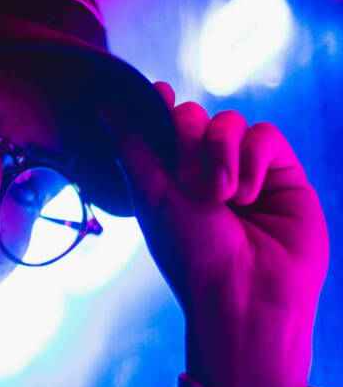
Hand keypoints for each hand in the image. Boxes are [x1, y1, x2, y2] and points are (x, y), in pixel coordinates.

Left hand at [112, 82, 328, 386]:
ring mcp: (244, 168)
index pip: (162, 123)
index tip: (158, 93)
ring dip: (219, 154)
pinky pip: (266, 135)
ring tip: (222, 197)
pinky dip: (253, 160)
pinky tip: (248, 195)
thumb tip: (102, 106)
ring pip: (230, 121)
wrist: (245, 293)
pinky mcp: (282, 172)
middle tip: (190, 182)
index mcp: (168, 174)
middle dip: (187, 140)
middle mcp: (204, 168)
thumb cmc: (191, 252)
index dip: (159, 105)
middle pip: (193, 116)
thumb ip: (131, 147)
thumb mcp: (152, 195)